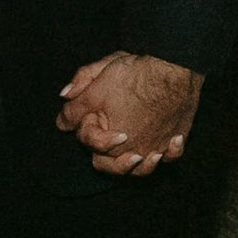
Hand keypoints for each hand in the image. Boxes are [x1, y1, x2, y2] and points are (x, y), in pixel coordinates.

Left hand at [56, 51, 202, 175]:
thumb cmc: (135, 74)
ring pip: (142, 169)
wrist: (172, 68)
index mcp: (107, 137)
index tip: (89, 111)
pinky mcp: (175, 138)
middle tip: (109, 137)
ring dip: (136, 163)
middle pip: (112, 165)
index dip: (83, 124)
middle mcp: (132, 148)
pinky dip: (169, 152)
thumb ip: (77, 99)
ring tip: (137, 154)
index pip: (87, 140)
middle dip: (104, 153)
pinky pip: (173, 155)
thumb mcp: (97, 81)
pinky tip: (165, 146)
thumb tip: (62, 118)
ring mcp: (155, 146)